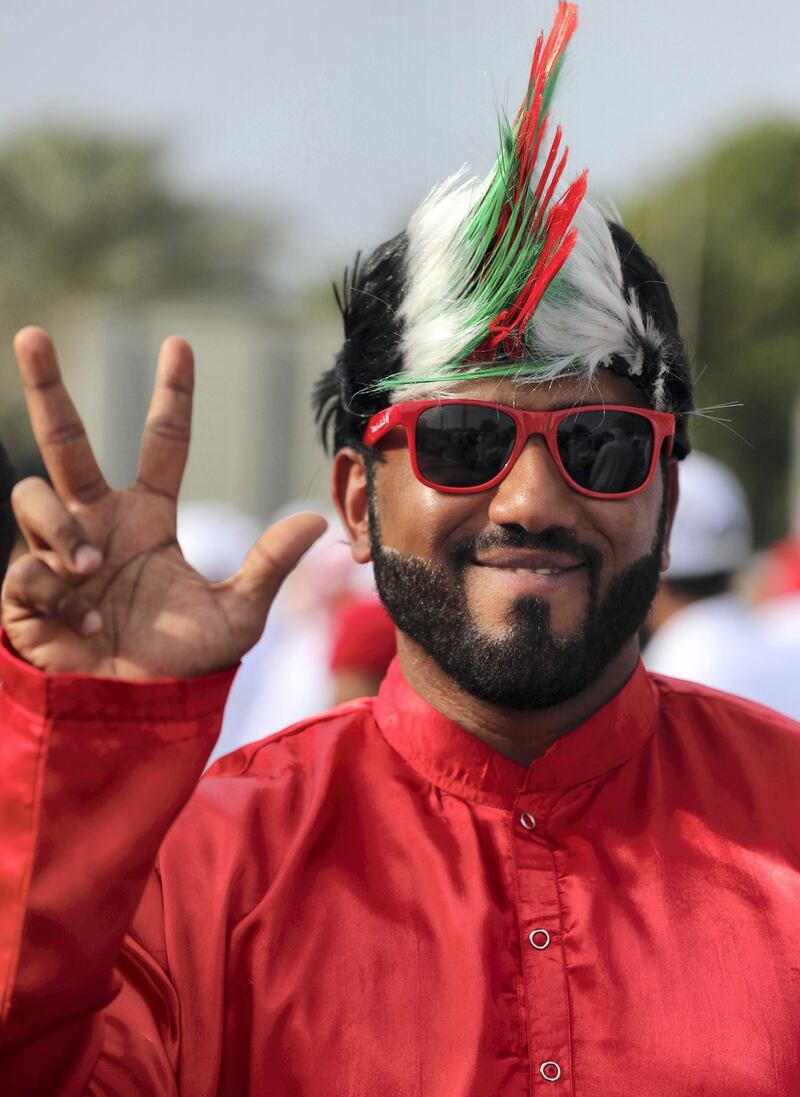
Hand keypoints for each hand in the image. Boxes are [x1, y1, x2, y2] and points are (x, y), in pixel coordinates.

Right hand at [2, 328, 326, 678]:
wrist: (134, 709)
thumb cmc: (182, 661)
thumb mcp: (237, 613)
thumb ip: (267, 566)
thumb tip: (314, 521)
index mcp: (148, 518)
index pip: (162, 445)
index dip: (172, 397)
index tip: (180, 345)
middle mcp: (99, 522)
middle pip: (66, 441)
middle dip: (47, 388)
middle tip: (33, 334)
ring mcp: (59, 551)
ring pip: (35, 497)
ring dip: (63, 529)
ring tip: (93, 570)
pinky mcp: (26, 588)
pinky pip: (28, 566)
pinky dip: (57, 591)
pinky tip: (83, 621)